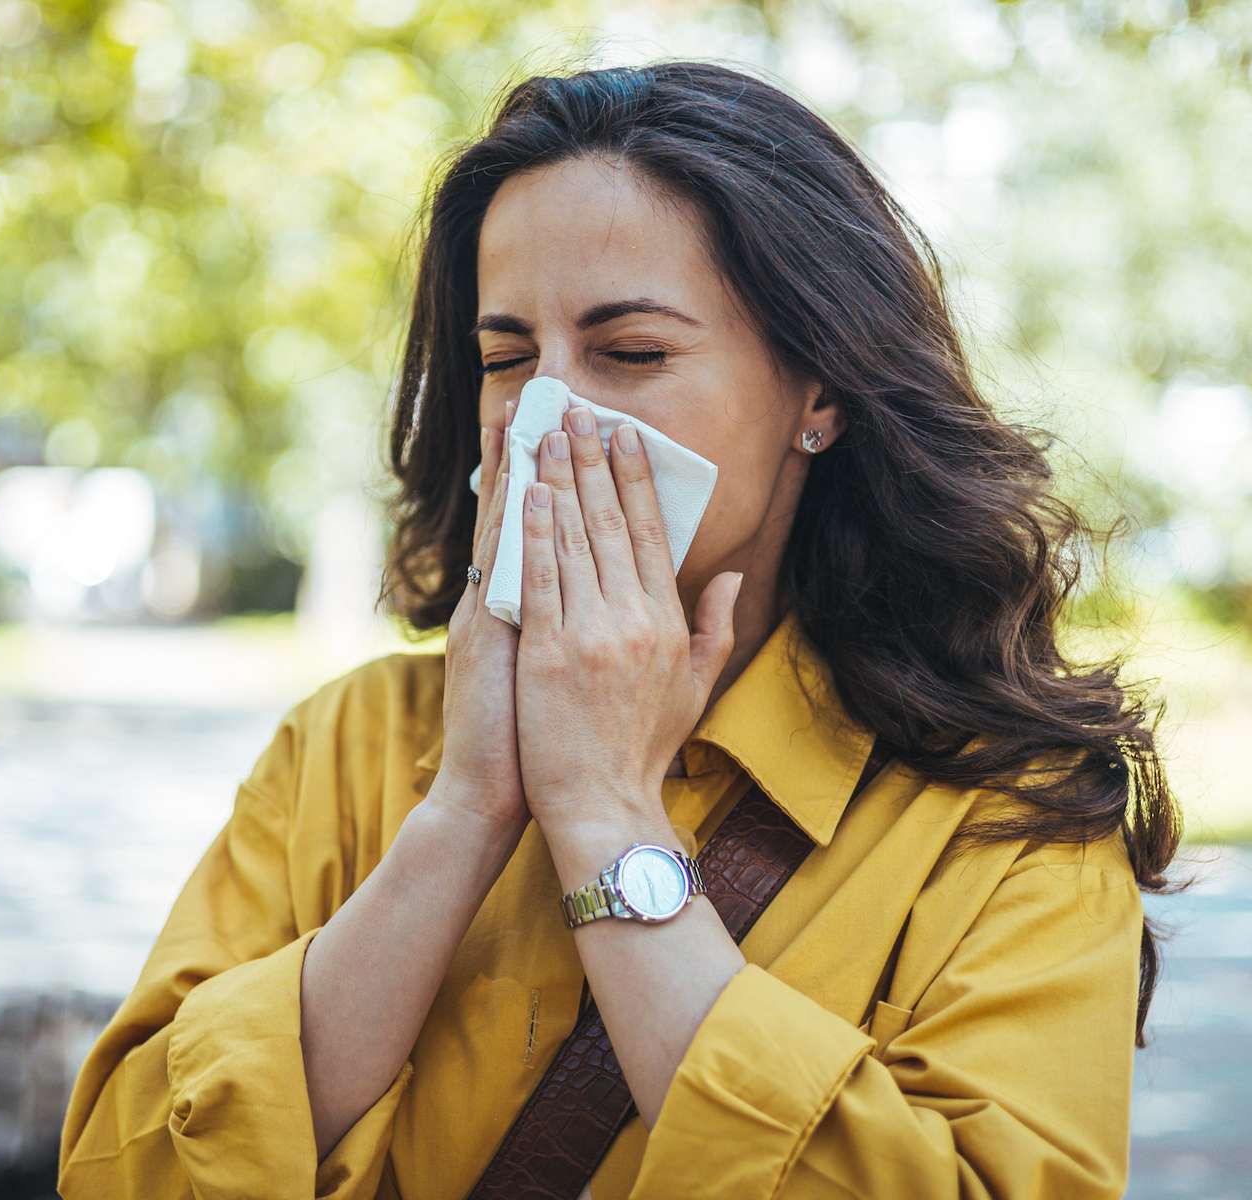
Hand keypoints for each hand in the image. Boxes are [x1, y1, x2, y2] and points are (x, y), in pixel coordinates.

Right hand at [434, 400, 530, 835]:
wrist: (491, 793)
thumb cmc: (532, 743)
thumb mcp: (550, 674)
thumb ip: (567, 628)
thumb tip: (599, 593)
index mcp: (514, 608)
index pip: (533, 529)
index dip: (544, 477)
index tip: (561, 426)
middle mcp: (494, 601)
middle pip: (514, 513)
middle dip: (530, 454)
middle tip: (542, 395)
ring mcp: (485, 614)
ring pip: (503, 529)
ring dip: (515, 472)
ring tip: (527, 416)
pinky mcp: (482, 636)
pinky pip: (499, 571)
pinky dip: (508, 528)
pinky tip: (521, 486)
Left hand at [513, 402, 744, 831]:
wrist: (602, 806)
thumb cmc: (643, 750)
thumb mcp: (694, 688)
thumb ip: (714, 627)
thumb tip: (725, 576)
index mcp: (667, 623)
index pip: (651, 534)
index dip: (636, 479)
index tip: (624, 435)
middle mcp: (633, 620)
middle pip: (611, 523)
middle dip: (593, 460)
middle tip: (579, 410)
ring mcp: (590, 634)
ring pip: (573, 540)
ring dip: (559, 479)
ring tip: (547, 432)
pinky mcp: (548, 653)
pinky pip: (539, 579)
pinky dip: (533, 533)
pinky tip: (526, 493)